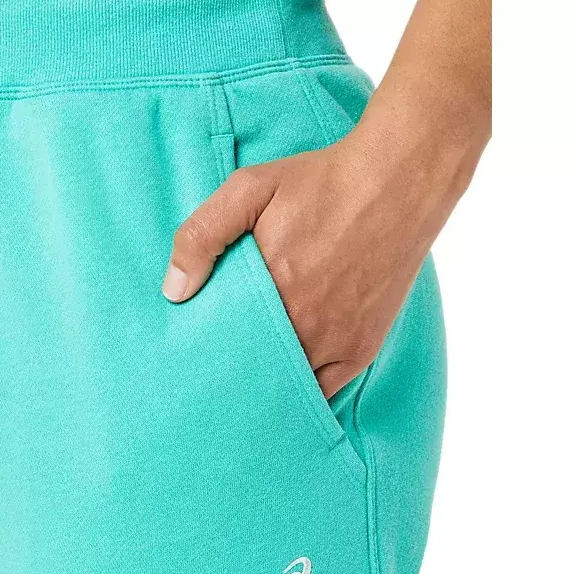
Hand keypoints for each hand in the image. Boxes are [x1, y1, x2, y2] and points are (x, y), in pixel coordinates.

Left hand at [161, 113, 481, 397]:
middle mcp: (305, 326)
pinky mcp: (361, 349)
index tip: (189, 357)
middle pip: (253, 370)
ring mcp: (336, 343)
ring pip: (287, 385)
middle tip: (209, 378)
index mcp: (271, 292)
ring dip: (264, 386)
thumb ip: (203, 236)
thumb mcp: (249, 189)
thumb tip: (174, 291)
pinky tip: (282, 389)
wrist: (399, 181)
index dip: (205, 354)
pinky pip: (324, 391)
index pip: (223, 346)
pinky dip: (301, 392)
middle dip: (231, 374)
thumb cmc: (321, 182)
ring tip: (241, 385)